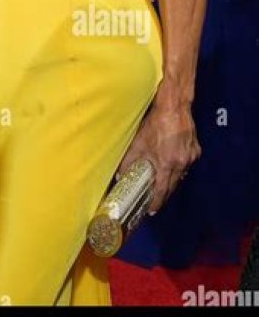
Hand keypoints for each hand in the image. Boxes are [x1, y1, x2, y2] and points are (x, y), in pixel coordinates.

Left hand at [117, 94, 199, 213]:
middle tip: (155, 201)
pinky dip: (177, 167)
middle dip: (164, 194)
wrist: (175, 106)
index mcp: (167, 163)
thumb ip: (129, 160)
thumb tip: (120, 174)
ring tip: (161, 184)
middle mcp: (181, 163)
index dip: (157, 202)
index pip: (162, 190)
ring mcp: (190, 157)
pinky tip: (171, 164)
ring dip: (171, 180)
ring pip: (180, 175)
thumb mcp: (138, 141)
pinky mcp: (195, 149)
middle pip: (172, 185)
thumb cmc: (156, 122)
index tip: (151, 210)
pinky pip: (186, 164)